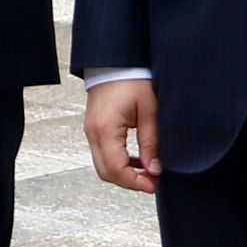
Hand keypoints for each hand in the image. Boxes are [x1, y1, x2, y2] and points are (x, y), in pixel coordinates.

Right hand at [86, 78, 161, 193]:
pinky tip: (137, 161)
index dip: (135, 183)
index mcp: (105, 129)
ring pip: (103, 166)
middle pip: (106, 172)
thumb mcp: (149, 110)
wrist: (116, 62)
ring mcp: (91, 131)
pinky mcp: (95, 129)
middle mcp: (93, 133)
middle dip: (129, 182)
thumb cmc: (132, 78)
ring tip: (147, 173)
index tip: (153, 184)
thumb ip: (151, 142)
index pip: (116, 169)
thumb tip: (154, 169)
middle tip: (152, 182)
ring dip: (124, 174)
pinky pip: (103, 154)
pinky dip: (118, 163)